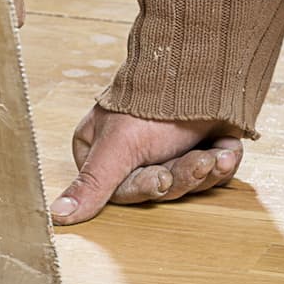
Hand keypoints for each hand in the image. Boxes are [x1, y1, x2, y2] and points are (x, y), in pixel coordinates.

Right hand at [51, 106, 243, 224]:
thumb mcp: (118, 145)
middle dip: (184, 174)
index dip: (148, 186)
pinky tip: (226, 148)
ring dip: (206, 169)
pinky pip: (211, 174)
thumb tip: (56, 217)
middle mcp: (133, 154)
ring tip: (216, 153)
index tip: (163, 177)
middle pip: (159, 187)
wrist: (209, 66)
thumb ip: (91, 184)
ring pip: (188, 183)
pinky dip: (222, 162)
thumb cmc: (157, 100)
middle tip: (199, 160)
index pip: (122, 190)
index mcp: (102, 151)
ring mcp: (168, 150)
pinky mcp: (199, 149)